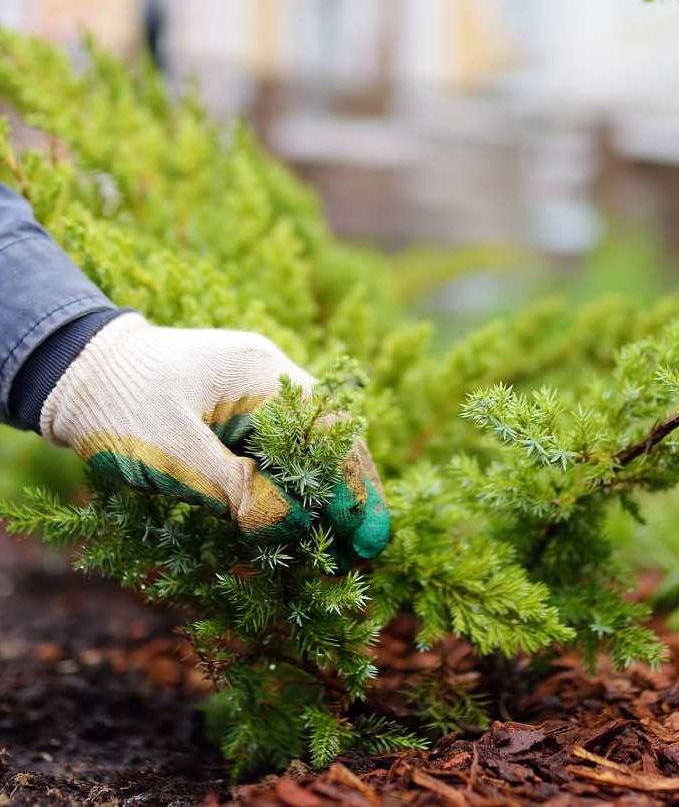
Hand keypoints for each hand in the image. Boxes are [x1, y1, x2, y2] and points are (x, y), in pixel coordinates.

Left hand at [40, 314, 389, 556]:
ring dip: (324, 489)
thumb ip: (235, 490)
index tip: (365, 533)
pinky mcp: (235, 407)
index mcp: (260, 373)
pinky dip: (293, 480)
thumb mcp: (173, 453)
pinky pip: (277, 445)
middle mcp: (268, 375)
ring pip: (306, 442)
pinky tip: (301, 515)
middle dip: (350, 489)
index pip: (327, 431)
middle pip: (328, 434)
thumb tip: (290, 525)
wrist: (72, 372)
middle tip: (368, 544)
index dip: (351, 484)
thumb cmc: (119, 405)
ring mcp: (253, 389)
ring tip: (344, 540)